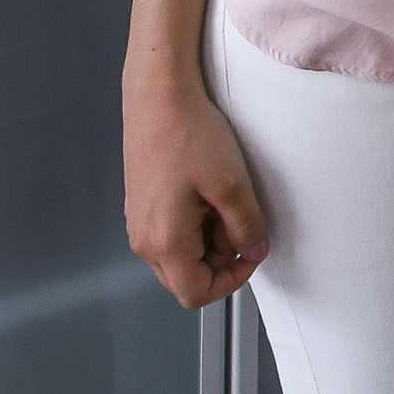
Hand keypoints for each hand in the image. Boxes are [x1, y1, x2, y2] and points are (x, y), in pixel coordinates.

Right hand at [124, 82, 268, 308]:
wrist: (159, 99)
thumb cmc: (189, 136)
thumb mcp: (232, 184)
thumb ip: (246, 226)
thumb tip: (254, 251)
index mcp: (162, 242)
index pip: (195, 294)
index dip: (231, 280)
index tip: (252, 250)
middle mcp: (143, 239)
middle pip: (186, 278)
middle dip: (221, 259)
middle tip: (239, 221)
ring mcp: (139, 223)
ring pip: (181, 255)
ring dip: (210, 239)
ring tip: (223, 200)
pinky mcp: (142, 206)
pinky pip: (173, 232)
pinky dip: (197, 223)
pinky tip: (208, 191)